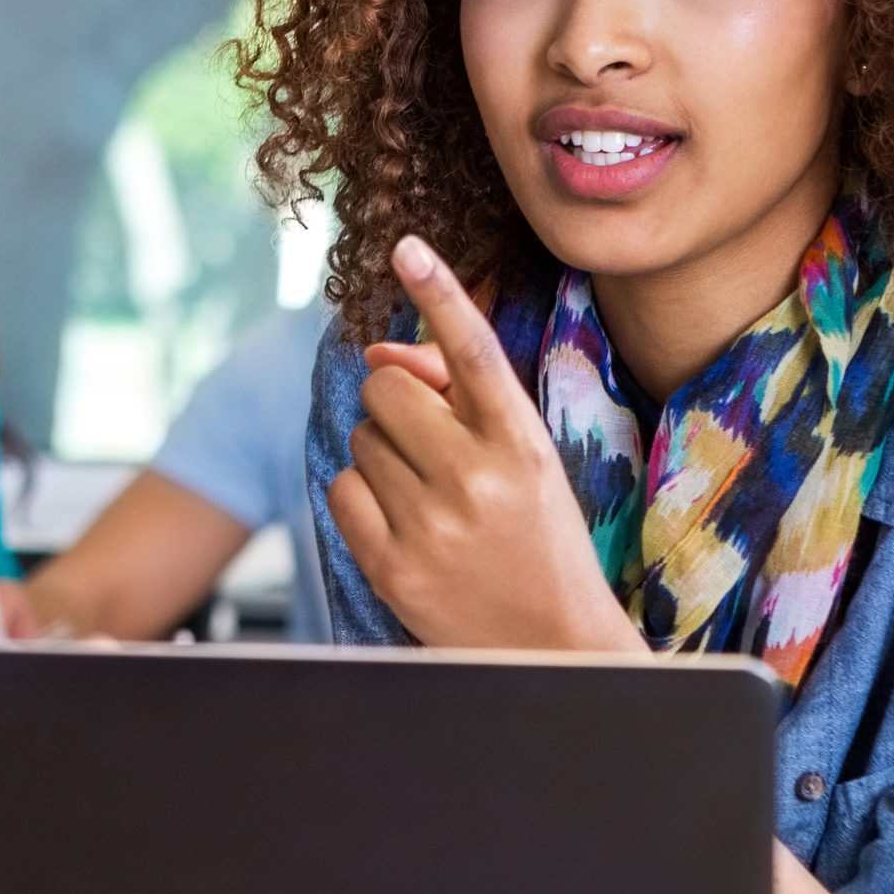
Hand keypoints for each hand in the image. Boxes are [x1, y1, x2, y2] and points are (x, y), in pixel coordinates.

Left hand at [325, 239, 643, 652]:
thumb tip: (378, 354)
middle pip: (387, 388)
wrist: (550, 648)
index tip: (405, 245)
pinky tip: (403, 523)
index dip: (438, 292)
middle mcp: (477, 479)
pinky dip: (363, 497)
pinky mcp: (391, 567)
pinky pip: (342, 489)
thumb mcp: (527, 464)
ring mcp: (431, 525)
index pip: (474, 351)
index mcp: (523, 445)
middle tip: (431, 443)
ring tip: (429, 496)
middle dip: (398, 402)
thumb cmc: (540, 543)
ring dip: (385, 453)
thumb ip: (462, 402)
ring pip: (362, 437)